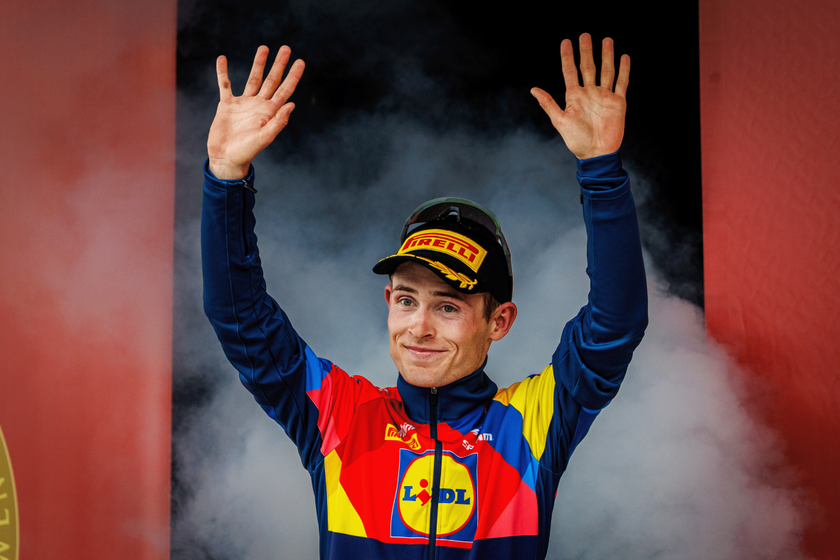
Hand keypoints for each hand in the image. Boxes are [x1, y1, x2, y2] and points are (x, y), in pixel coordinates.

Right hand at [207, 46, 304, 178]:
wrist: (226, 159)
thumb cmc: (246, 152)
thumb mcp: (264, 138)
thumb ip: (277, 122)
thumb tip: (292, 104)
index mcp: (270, 112)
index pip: (285, 90)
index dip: (293, 76)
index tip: (300, 62)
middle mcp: (259, 105)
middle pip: (271, 80)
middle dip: (279, 65)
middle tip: (286, 48)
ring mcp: (243, 104)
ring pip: (253, 79)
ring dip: (258, 64)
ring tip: (264, 48)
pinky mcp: (227, 105)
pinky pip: (225, 85)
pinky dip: (222, 73)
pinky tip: (222, 59)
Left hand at [531, 34, 628, 159]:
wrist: (597, 153)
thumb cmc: (577, 141)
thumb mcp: (560, 121)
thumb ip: (548, 104)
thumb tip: (533, 89)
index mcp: (574, 97)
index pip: (570, 71)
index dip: (567, 56)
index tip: (566, 41)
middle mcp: (590, 93)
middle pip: (588, 67)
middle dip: (587, 51)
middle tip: (585, 35)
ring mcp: (604, 96)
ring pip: (606, 70)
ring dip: (606, 55)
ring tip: (607, 40)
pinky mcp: (618, 102)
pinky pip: (622, 83)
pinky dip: (624, 70)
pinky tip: (624, 57)